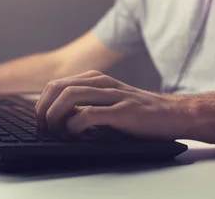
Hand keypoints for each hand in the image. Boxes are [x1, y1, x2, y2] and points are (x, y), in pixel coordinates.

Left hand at [35, 71, 187, 139]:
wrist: (174, 114)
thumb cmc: (140, 112)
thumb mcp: (109, 101)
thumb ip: (87, 103)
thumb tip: (58, 118)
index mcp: (96, 79)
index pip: (56, 84)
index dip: (41, 104)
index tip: (40, 122)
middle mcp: (102, 82)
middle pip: (57, 87)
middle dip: (43, 109)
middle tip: (43, 129)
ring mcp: (113, 95)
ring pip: (70, 96)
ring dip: (55, 116)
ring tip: (56, 132)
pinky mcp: (124, 111)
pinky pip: (90, 114)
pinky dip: (76, 126)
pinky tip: (78, 135)